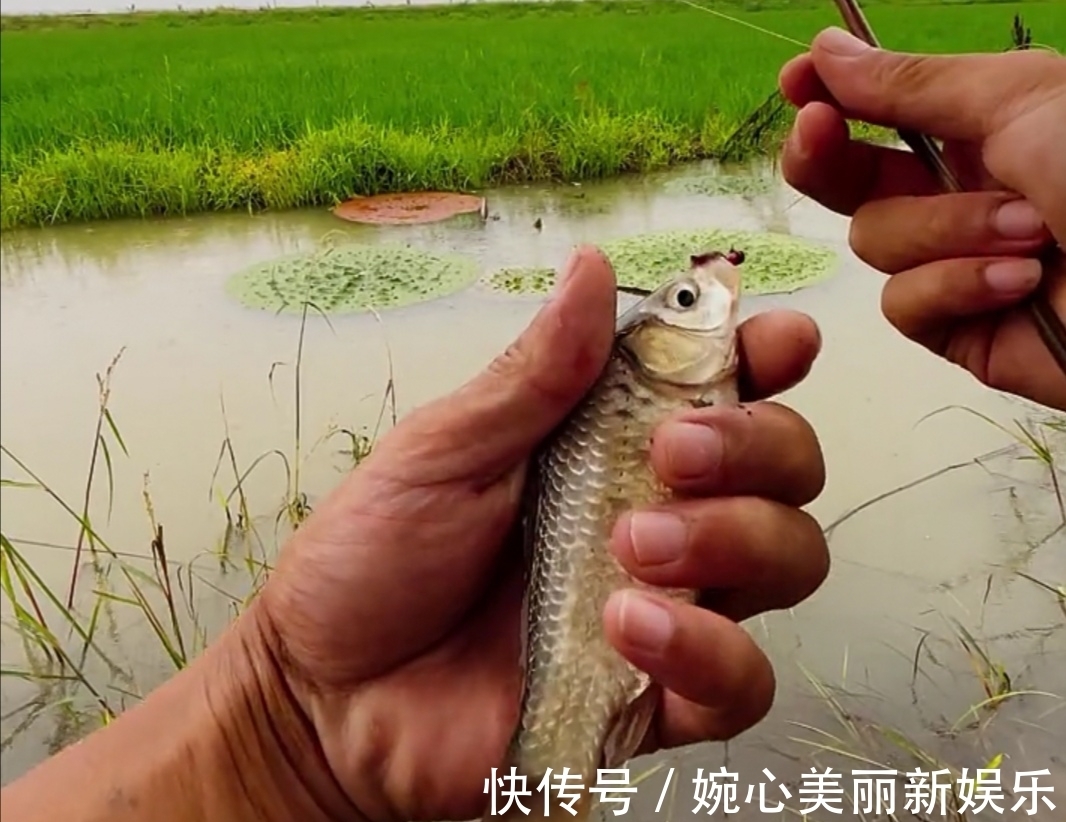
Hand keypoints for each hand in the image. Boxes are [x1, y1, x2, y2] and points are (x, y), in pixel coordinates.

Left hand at [251, 246, 828, 821]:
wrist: (327, 695)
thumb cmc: (372, 559)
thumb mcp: (443, 450)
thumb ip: (534, 376)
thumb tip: (592, 269)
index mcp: (609, 444)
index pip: (722, 386)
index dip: (765, 357)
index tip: (776, 343)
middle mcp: (658, 516)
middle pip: (784, 468)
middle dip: (755, 445)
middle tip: (673, 451)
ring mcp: (667, 605)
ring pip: (789, 561)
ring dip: (734, 539)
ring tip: (630, 545)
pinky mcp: (653, 695)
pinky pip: (741, 683)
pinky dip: (708, 652)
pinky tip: (628, 629)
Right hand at [778, 28, 1065, 409]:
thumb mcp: (1021, 101)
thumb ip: (913, 84)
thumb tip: (828, 51)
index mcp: (980, 128)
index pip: (878, 112)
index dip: (830, 97)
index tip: (797, 83)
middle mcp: (957, 193)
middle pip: (847, 178)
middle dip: (828, 155)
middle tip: (817, 133)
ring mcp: (952, 262)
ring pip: (875, 240)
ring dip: (945, 230)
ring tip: (1029, 231)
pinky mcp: (956, 328)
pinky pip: (903, 302)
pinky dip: (955, 287)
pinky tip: (1020, 283)